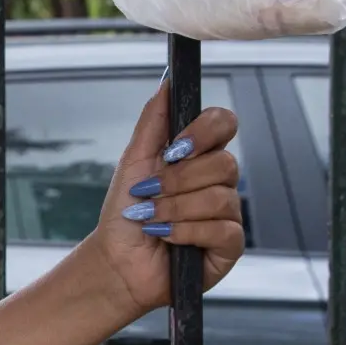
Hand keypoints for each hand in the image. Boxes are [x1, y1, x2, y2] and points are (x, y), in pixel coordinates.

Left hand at [79, 79, 245, 318]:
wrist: (116, 263)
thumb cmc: (125, 215)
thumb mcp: (134, 161)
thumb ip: (153, 120)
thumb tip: (167, 81)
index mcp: (200, 157)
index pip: (224, 124)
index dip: (203, 132)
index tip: (173, 149)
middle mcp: (219, 182)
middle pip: (224, 163)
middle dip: (178, 181)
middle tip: (150, 193)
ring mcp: (228, 214)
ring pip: (220, 197)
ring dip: (176, 209)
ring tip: (152, 220)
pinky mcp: (229, 246)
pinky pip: (222, 229)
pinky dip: (186, 232)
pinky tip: (166, 238)